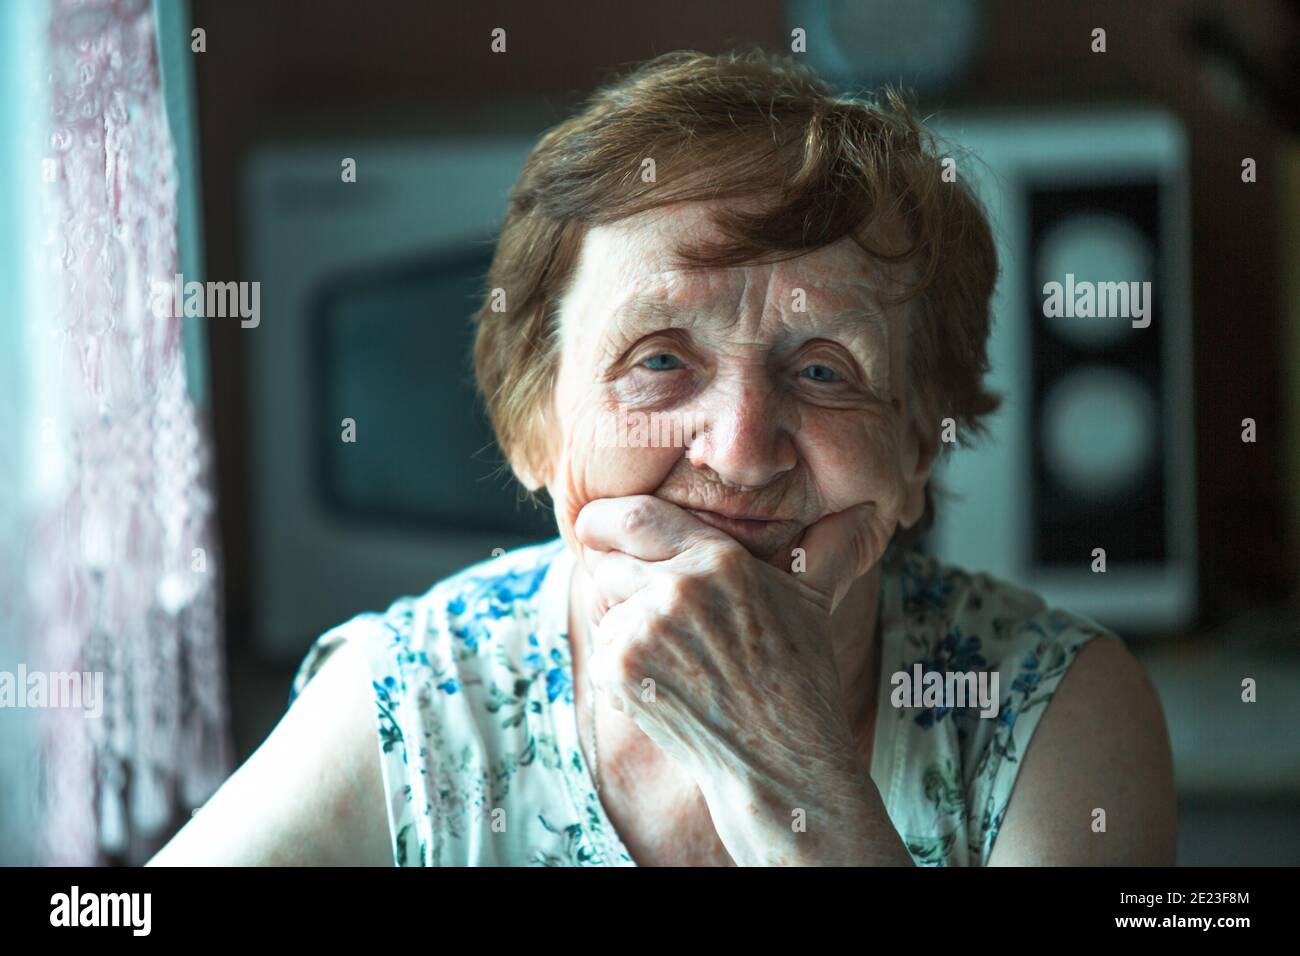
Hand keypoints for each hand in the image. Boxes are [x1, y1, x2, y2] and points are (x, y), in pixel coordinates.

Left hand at [574, 494, 906, 864]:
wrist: (780, 760)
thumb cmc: (799, 678)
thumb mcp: (812, 602)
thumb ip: (823, 548)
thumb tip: (863, 510)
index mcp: (718, 560)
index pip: (635, 516)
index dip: (604, 518)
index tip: (594, 525)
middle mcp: (676, 589)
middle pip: (608, 561)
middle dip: (616, 578)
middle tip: (648, 609)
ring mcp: (644, 632)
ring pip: (603, 608)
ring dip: (622, 625)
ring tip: (673, 656)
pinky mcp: (620, 673)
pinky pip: (601, 650)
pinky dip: (622, 666)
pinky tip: (666, 684)